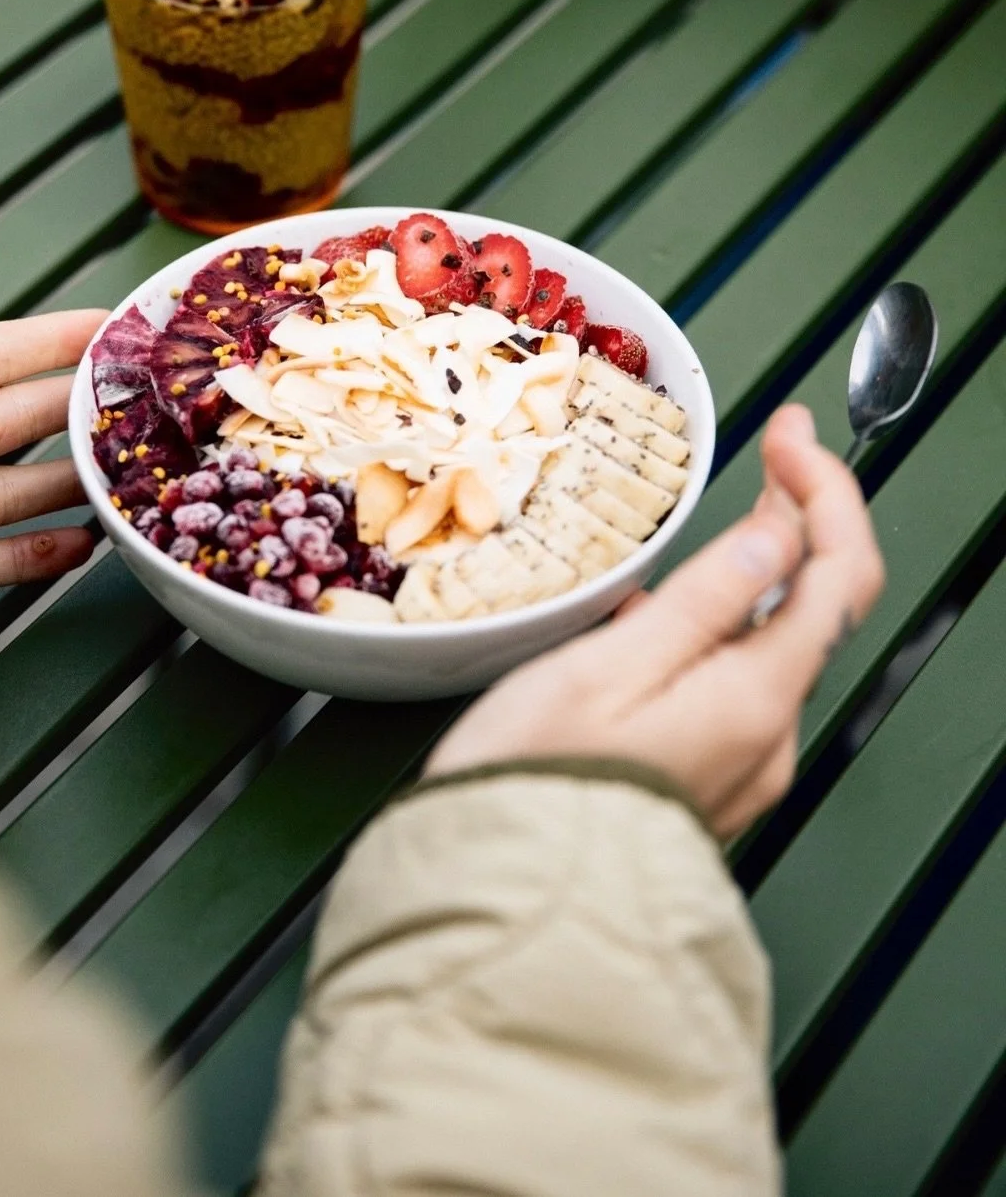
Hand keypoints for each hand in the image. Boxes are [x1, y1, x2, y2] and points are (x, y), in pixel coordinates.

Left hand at [0, 312, 106, 590]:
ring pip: (20, 488)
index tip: (115, 324)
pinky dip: (41, 554)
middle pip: (24, 419)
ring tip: (127, 473)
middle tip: (144, 402)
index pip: (4, 352)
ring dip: (73, 481)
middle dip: (81, 408)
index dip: (59, 337)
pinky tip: (87, 541)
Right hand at [424, 405, 884, 837]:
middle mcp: (766, 737)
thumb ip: (702, 600)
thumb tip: (775, 537)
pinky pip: (731, 688)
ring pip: (771, 643)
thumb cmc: (535, 784)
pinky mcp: (703, 783)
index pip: (835, 573)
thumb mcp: (609, 666)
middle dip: (800, 516)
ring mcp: (741, 766)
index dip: (823, 489)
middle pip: (813, 605)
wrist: (503, 907)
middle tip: (772, 447)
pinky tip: (662, 615)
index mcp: (753, 698)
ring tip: (720, 515)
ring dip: (757, 570)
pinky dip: (716, 629)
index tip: (787, 430)